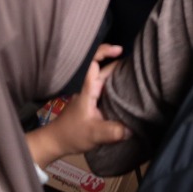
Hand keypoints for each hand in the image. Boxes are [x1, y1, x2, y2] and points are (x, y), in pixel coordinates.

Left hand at [25, 44, 129, 165]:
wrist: (56, 141)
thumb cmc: (72, 134)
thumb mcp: (94, 134)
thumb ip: (112, 131)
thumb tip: (131, 129)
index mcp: (88, 90)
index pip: (94, 62)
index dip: (105, 51)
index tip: (120, 50)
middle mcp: (89, 89)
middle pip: (103, 69)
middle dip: (118, 64)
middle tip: (136, 65)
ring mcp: (90, 96)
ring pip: (105, 81)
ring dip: (118, 77)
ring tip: (135, 77)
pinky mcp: (92, 105)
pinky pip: (106, 91)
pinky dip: (116, 88)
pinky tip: (126, 95)